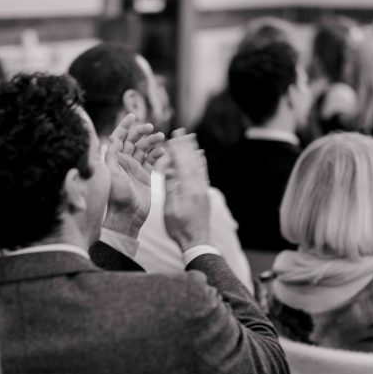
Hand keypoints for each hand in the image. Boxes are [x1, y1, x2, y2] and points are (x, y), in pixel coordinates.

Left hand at [102, 114, 164, 238]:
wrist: (128, 216)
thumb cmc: (117, 197)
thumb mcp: (111, 174)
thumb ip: (111, 155)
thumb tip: (112, 137)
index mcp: (114, 160)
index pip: (118, 137)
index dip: (124, 125)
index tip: (133, 116)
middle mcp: (124, 163)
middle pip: (133, 141)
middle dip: (141, 131)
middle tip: (150, 127)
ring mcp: (135, 169)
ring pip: (144, 149)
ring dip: (151, 141)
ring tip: (160, 137)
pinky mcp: (145, 176)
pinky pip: (151, 161)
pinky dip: (157, 154)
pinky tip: (161, 151)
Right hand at [163, 131, 211, 251]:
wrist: (196, 241)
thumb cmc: (179, 228)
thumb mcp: (170, 209)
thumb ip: (170, 188)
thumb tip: (168, 170)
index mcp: (188, 189)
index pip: (182, 163)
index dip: (177, 149)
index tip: (174, 136)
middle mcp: (198, 187)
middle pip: (192, 161)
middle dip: (186, 145)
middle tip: (183, 132)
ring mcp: (203, 191)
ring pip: (199, 166)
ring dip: (194, 151)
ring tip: (193, 139)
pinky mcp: (204, 195)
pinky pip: (203, 174)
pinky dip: (201, 163)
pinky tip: (200, 158)